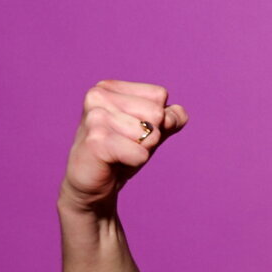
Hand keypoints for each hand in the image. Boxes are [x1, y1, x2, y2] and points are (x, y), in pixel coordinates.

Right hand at [61, 80, 188, 207]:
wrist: (92, 184)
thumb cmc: (121, 153)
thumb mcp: (151, 132)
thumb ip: (170, 119)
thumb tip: (178, 113)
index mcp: (108, 87)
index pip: (159, 95)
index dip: (157, 119)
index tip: (133, 131)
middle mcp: (98, 95)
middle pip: (157, 113)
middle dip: (150, 135)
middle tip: (126, 144)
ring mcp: (95, 117)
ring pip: (151, 133)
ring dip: (142, 149)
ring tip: (120, 152)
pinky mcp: (96, 141)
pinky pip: (141, 153)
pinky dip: (136, 161)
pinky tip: (114, 161)